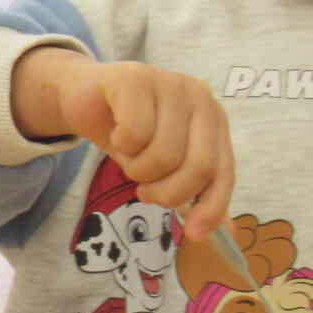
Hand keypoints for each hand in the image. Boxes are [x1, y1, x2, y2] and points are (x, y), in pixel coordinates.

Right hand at [12, 49, 234, 240]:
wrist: (86, 96)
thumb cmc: (130, 131)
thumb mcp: (164, 166)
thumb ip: (195, 192)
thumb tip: (226, 233)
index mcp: (214, 118)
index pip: (223, 172)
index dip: (211, 207)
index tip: (192, 233)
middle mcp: (199, 97)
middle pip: (198, 167)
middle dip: (166, 192)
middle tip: (144, 189)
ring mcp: (168, 83)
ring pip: (163, 155)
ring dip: (137, 169)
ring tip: (129, 156)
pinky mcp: (135, 79)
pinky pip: (135, 133)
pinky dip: (120, 145)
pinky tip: (115, 132)